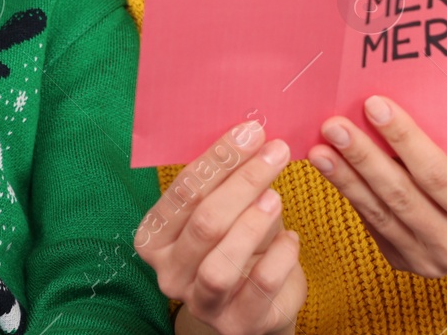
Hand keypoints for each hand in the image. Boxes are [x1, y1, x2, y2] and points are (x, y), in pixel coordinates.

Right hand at [135, 121, 305, 334]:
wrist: (256, 303)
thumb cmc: (237, 240)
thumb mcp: (224, 207)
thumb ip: (226, 177)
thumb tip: (252, 131)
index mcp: (155, 237)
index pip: (183, 192)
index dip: (219, 159)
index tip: (252, 131)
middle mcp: (170, 274)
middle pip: (204, 222)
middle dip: (243, 182)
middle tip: (275, 153)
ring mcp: (202, 304)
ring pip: (220, 264)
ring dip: (251, 224)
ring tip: (276, 196)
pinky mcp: (238, 325)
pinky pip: (260, 288)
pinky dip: (280, 257)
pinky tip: (292, 238)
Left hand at [307, 95, 446, 276]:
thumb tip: (396, 105)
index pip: (436, 174)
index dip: (403, 138)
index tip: (375, 105)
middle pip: (400, 196)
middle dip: (362, 158)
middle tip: (334, 126)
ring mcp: (429, 262)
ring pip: (378, 214)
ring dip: (345, 179)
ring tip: (319, 149)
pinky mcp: (406, 264)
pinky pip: (374, 225)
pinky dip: (353, 194)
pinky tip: (333, 169)